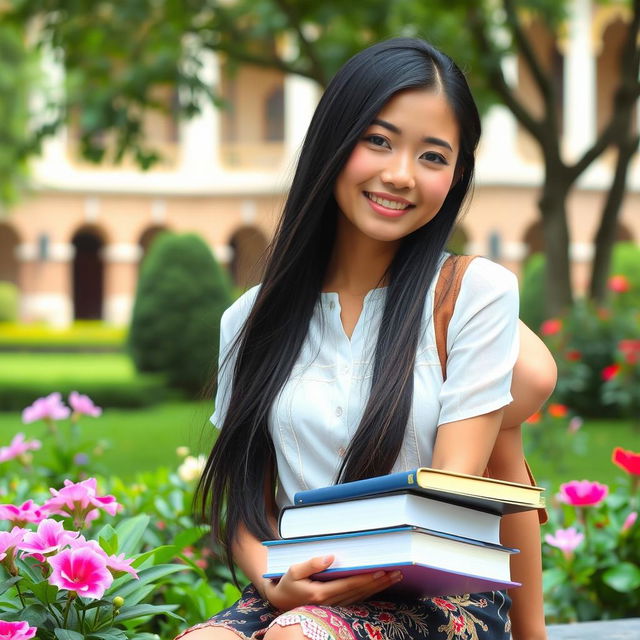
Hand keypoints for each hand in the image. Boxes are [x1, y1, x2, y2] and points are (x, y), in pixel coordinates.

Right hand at [261, 555, 402, 610]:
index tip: (381, 571)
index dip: (366, 578)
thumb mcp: (294, 570)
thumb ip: (312, 563)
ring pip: (361, 597)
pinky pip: (355, 600)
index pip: (349, 584)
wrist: (280, 600)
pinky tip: (379, 587)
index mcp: (321, 593)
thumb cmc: (287, 582)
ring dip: (377, 588)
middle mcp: (330, 602)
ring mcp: (333, 606)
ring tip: (393, 578)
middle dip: (379, 582)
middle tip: (396, 573)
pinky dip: (369, 593)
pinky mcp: (334, 606)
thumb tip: (331, 557)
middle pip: (359, 592)